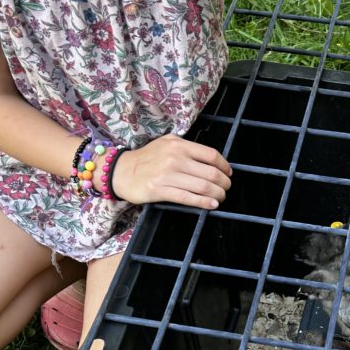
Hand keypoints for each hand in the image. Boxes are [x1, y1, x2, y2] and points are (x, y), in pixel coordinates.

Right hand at [109, 134, 231, 208]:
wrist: (121, 171)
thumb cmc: (147, 159)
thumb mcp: (167, 144)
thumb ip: (187, 148)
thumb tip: (211, 160)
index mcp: (179, 145)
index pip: (211, 155)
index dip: (225, 166)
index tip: (228, 173)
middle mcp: (174, 158)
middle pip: (210, 173)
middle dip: (224, 183)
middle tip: (226, 188)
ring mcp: (167, 175)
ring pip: (202, 186)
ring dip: (217, 194)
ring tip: (220, 198)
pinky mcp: (159, 190)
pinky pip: (188, 198)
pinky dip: (203, 203)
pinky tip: (211, 205)